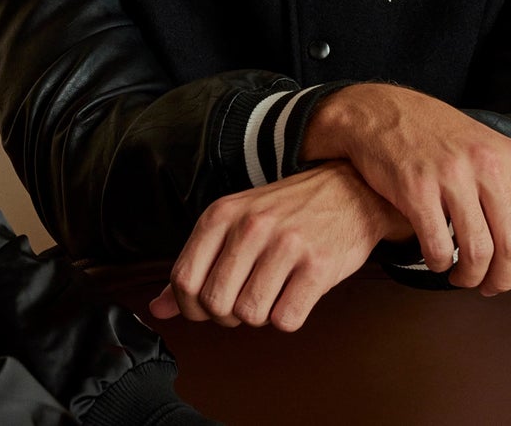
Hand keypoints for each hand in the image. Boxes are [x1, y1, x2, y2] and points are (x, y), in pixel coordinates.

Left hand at [148, 162, 408, 330]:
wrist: (351, 190)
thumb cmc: (291, 209)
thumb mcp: (237, 222)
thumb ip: (197, 262)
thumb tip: (158, 307)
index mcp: (223, 213)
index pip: (184, 280)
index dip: (192, 307)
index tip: (211, 304)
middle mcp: (251, 225)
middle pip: (215, 304)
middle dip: (229, 314)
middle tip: (249, 296)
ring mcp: (286, 244)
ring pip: (250, 315)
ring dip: (262, 314)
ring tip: (276, 288)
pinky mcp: (317, 265)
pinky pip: (286, 320)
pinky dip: (290, 315)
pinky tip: (298, 291)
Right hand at [301, 83, 510, 304]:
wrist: (382, 111)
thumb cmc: (439, 137)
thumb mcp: (488, 152)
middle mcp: (488, 164)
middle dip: (504, 279)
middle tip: (491, 287)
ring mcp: (452, 175)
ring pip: (478, 252)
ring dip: (471, 278)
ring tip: (462, 277)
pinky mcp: (416, 189)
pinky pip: (439, 247)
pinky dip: (439, 264)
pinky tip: (436, 258)